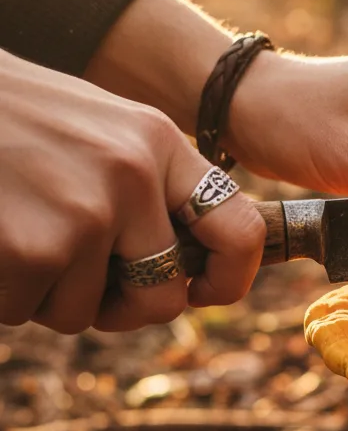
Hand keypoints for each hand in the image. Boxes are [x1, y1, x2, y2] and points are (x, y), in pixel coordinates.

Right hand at [0, 51, 265, 332]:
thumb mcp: (96, 130)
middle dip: (122, 307)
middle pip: (164, 296)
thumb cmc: (6, 118)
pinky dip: (4, 292)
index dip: (229, 279)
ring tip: (14, 231)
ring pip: (85, 311)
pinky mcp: (34, 248)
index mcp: (157, 143)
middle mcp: (132, 175)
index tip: (199, 291)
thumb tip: (184, 276)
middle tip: (81, 285)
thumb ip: (147, 188)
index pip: (240, 229)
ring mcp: (85, 212)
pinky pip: (29, 310)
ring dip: (47, 293)